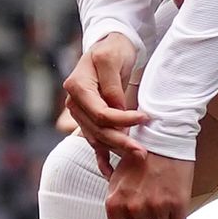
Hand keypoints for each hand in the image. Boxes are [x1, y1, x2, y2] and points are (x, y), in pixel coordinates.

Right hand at [62, 33, 140, 170]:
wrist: (110, 47)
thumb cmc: (112, 50)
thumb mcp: (112, 60)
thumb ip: (112, 86)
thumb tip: (117, 110)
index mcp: (77, 86)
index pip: (100, 112)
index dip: (122, 119)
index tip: (144, 118)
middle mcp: (74, 102)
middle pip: (98, 129)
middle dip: (121, 141)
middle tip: (142, 151)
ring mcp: (79, 113)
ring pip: (97, 137)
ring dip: (116, 150)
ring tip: (137, 157)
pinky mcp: (88, 119)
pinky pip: (93, 140)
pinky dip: (101, 157)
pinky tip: (109, 172)